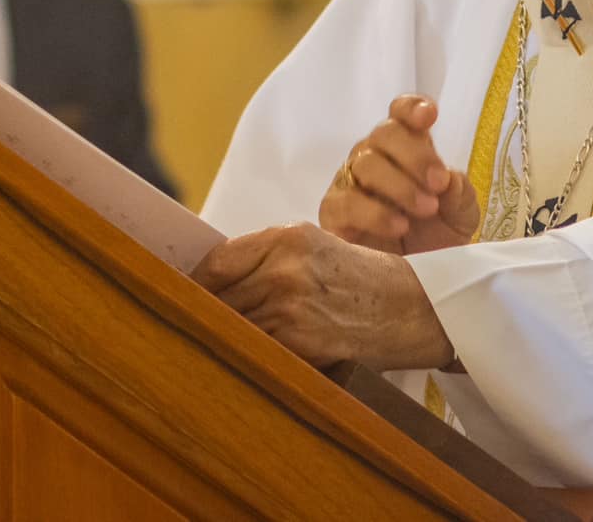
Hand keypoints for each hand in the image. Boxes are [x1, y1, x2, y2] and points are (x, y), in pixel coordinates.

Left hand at [191, 222, 454, 370]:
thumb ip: (263, 258)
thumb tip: (205, 279)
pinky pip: (256, 349)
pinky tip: (249, 354)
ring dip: (222, 336)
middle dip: (204, 312)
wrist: (411, 307)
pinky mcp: (301, 343)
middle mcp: (285, 270)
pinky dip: (248, 353)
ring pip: (232, 326)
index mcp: (285, 238)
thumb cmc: (357, 276)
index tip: (182, 292)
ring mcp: (291, 308)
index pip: (215, 262)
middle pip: (217, 297)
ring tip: (214, 342)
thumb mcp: (311, 247)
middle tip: (188, 323)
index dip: (194, 282)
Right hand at [319, 96, 480, 254]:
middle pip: (384, 133)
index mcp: (407, 148)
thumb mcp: (461, 216)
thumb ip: (459, 193)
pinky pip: (345, 202)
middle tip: (438, 183)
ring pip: (365, 163)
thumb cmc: (438, 238)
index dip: (411, 108)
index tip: (429, 116)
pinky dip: (374, 212)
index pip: (400, 113)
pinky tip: (398, 226)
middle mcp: (375, 157)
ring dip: (399, 184)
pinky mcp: (334, 213)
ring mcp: (350, 182)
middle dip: (415, 155)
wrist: (418, 281)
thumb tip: (448, 180)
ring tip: (425, 209)